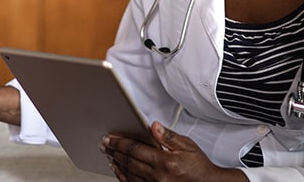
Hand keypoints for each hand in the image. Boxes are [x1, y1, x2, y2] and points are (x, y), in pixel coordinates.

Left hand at [101, 121, 247, 181]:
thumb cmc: (199, 167)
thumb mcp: (187, 146)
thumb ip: (168, 136)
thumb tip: (153, 126)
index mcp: (165, 162)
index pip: (136, 149)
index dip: (120, 142)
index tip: (110, 138)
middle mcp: (158, 176)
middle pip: (129, 162)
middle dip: (114, 151)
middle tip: (104, 143)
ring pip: (129, 175)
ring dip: (117, 163)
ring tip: (108, 154)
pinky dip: (123, 177)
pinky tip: (118, 170)